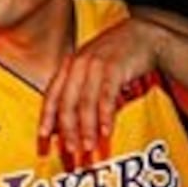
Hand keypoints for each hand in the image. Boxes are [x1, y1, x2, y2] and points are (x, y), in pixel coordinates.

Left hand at [39, 18, 158, 162]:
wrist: (143, 35)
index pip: (52, 94)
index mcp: (69, 66)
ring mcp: (95, 65)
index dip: (47, 117)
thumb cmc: (117, 58)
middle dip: (68, 129)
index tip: (44, 137)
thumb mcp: (94, 71)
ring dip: (86, 128)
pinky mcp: (114, 68)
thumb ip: (82, 93)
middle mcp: (78, 64)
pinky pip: (106, 96)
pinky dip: (105, 116)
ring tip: (88, 147)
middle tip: (71, 150)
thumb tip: (70, 123)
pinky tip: (106, 131)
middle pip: (67, 102)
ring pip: (86, 103)